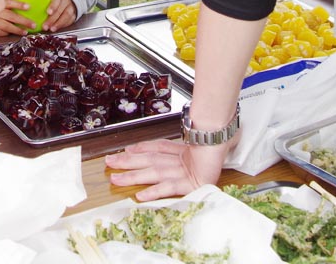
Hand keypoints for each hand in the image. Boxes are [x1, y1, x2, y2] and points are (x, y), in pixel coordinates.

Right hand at [0, 0, 37, 35]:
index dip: (19, 5)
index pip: (9, 2)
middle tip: (33, 25)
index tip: (29, 7)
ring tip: (25, 32)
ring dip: (16, 30)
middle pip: (11, 16)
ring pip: (6, 26)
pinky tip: (10, 34)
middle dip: (23, 21)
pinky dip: (4, 33)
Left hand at [41, 0, 75, 31]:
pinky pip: (70, 20)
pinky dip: (63, 25)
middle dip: (52, 19)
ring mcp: (71, 7)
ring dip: (58, 24)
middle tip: (45, 26)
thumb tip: (29, 5)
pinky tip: (57, 28)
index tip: (48, 12)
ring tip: (52, 29)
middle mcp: (66, 0)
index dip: (52, 6)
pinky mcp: (74, 14)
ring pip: (66, 16)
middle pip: (60, 10)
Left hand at [104, 138, 230, 201]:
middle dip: (128, 162)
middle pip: (149, 159)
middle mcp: (181, 160)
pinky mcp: (189, 184)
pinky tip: (140, 196)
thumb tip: (175, 141)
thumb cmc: (219, 143)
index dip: (141, 149)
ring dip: (133, 176)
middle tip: (110, 162)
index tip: (127, 150)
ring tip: (116, 179)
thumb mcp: (202, 146)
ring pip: (153, 172)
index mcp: (184, 152)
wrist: (226, 140)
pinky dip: (154, 192)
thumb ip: (186, 147)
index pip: (158, 149)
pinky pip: (168, 188)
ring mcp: (184, 171)